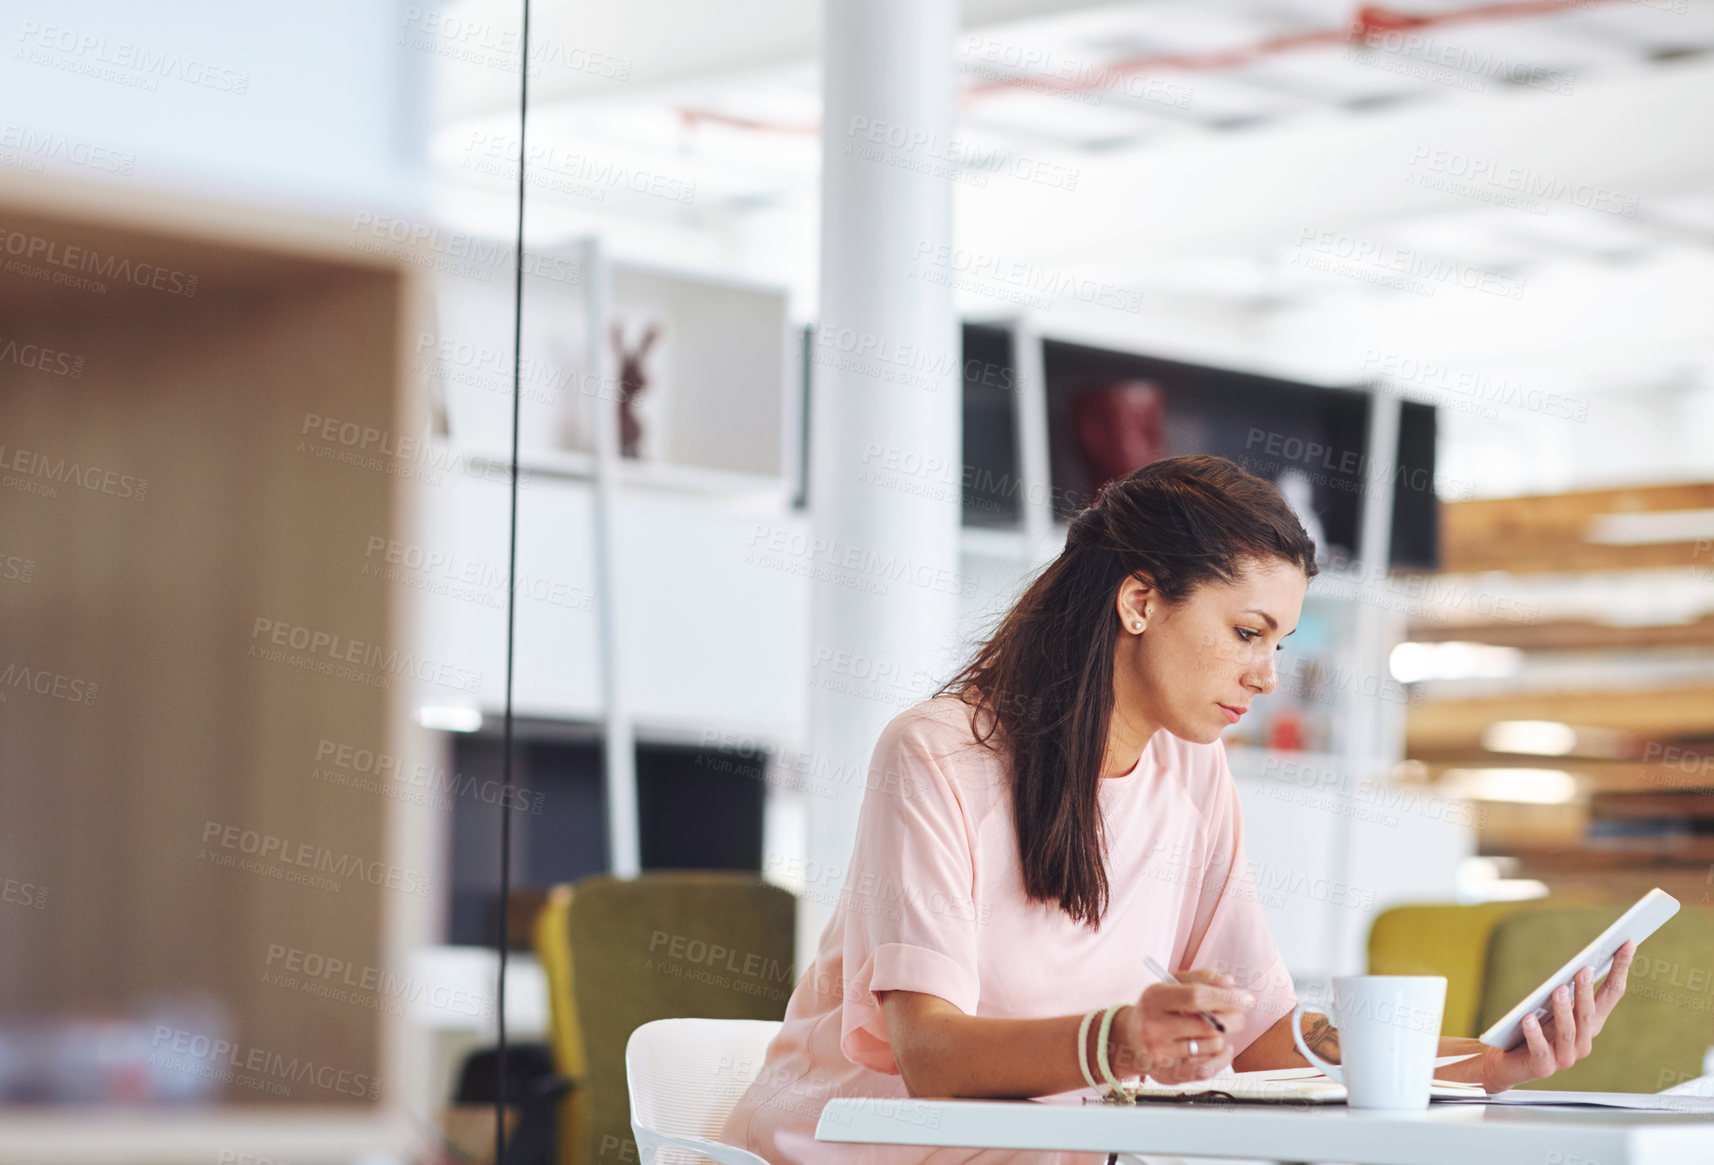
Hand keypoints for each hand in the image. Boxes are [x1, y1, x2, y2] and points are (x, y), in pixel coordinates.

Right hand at [1111, 969, 1255, 1084]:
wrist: (1127, 1039)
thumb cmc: (1156, 1009)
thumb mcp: (1170, 986)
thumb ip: (1199, 979)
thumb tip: (1229, 982)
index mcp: (1154, 998)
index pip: (1197, 997)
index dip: (1227, 997)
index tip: (1247, 999)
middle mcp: (1153, 1027)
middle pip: (1208, 1024)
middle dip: (1233, 1019)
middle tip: (1238, 1015)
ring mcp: (1159, 1053)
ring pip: (1211, 1045)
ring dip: (1222, 1037)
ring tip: (1215, 1031)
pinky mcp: (1167, 1074)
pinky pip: (1208, 1069)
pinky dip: (1221, 1058)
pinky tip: (1221, 1048)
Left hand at [1473, 939, 1635, 1093]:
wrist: (1509, 1060)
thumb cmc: (1533, 1027)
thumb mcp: (1551, 1005)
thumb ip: (1566, 988)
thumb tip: (1580, 962)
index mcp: (1590, 1023)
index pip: (1612, 992)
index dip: (1620, 968)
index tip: (1628, 943)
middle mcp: (1583, 1041)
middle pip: (1590, 1013)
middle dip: (1587, 990)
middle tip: (1583, 968)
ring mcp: (1565, 1057)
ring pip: (1569, 1031)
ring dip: (1564, 1009)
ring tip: (1557, 989)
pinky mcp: (1543, 1067)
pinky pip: (1540, 1049)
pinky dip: (1534, 1033)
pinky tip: (1527, 1018)